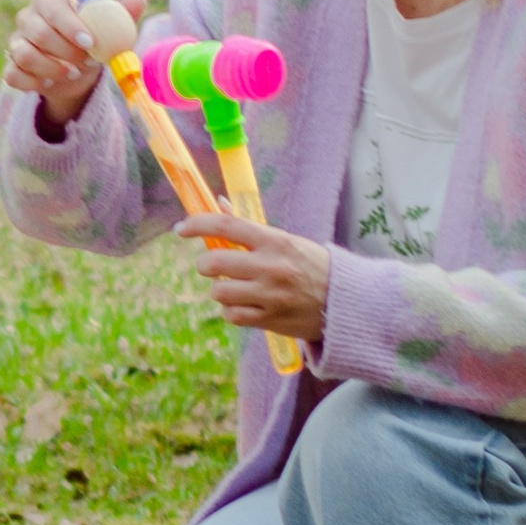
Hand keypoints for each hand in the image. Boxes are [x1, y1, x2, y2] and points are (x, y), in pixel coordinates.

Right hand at [2, 0, 144, 131]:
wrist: (76, 72)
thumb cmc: (90, 42)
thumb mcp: (107, 28)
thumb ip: (120, 13)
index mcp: (47, 0)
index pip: (52, 6)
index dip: (69, 25)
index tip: (90, 42)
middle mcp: (27, 18)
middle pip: (37, 32)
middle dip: (65, 51)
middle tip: (87, 62)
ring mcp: (15, 43)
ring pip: (24, 55)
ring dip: (52, 68)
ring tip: (73, 74)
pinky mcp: (11, 67)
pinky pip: (13, 75)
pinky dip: (34, 82)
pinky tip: (51, 83)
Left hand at [174, 206, 330, 344]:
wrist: (344, 302)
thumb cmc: (311, 266)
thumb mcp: (285, 240)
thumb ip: (249, 226)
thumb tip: (218, 204)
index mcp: (275, 241)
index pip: (226, 226)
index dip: (197, 224)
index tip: (181, 229)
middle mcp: (271, 267)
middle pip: (214, 262)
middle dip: (206, 264)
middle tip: (214, 265)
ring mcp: (270, 296)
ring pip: (218, 292)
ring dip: (220, 289)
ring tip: (235, 287)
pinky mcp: (270, 320)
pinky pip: (231, 315)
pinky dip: (232, 311)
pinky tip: (245, 305)